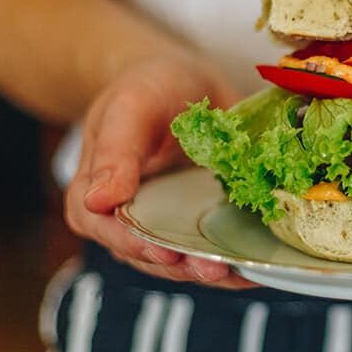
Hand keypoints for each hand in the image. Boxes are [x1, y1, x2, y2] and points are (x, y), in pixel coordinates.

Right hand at [64, 53, 258, 288]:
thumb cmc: (147, 87)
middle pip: (147, 255)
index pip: (103, 228)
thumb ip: (114, 152)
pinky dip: (234, 260)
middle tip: (214, 268)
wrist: (182, 80)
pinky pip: (212, 250)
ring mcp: (163, 225)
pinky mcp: (197, 225)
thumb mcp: (129, 107)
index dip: (132, 244)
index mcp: (93, 193)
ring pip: (182, 262)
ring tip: (239, 271)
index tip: (164, 253)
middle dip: (182, 267)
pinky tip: (258, 266)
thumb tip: (97, 200)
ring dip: (210, 271)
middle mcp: (125, 218)